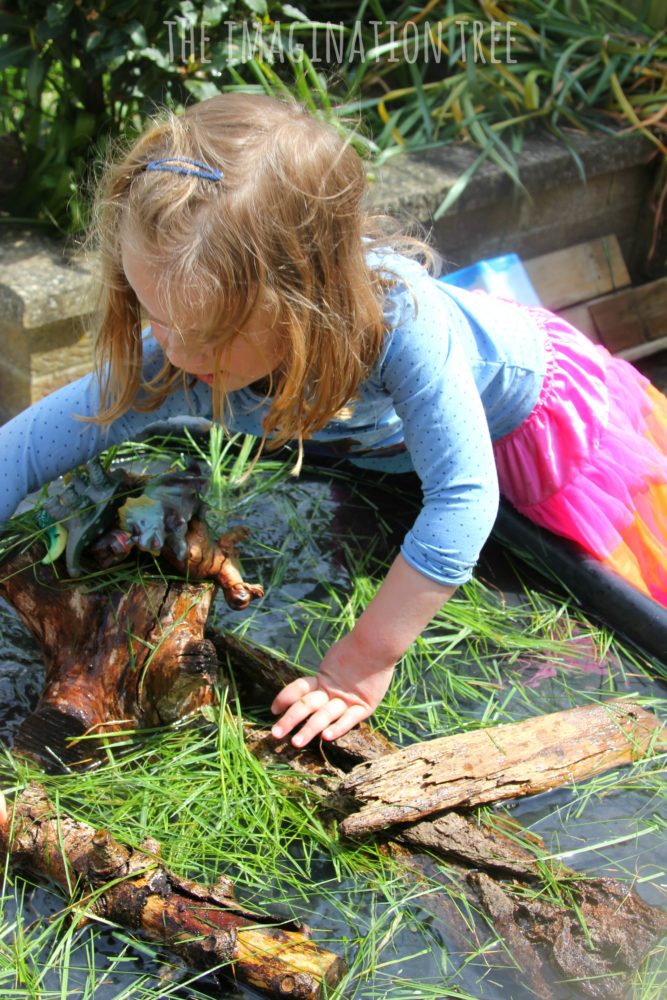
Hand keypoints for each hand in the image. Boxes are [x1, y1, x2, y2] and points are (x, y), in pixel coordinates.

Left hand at [270, 632, 395, 746]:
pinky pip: (350, 719)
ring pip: (324, 716)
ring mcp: (348, 699)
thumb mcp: (336, 659)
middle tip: (275, 734)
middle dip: (289, 720)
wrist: (378, 642)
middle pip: (306, 705)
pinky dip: (338, 727)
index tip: (273, 709)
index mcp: (324, 678)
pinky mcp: (365, 706)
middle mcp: (332, 690)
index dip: (284, 698)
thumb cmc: (359, 647)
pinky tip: (326, 737)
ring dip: (309, 729)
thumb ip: (327, 674)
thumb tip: (316, 682)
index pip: (299, 688)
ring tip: (295, 743)